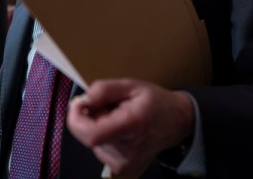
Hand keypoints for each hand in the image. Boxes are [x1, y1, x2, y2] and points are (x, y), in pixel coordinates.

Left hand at [67, 78, 193, 176]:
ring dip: (96, 126)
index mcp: (131, 126)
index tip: (79, 104)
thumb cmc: (155, 102)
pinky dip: (102, 136)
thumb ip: (103, 90)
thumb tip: (82, 100)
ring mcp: (124, 162)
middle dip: (89, 117)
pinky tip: (118, 128)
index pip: (91, 134)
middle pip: (87, 136)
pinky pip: (98, 148)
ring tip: (117, 117)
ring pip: (91, 142)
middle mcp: (127, 150)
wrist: (176, 122)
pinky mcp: (121, 168)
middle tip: (107, 106)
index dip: (76, 119)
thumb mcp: (131, 85)